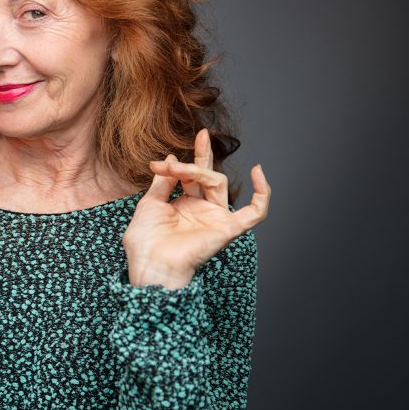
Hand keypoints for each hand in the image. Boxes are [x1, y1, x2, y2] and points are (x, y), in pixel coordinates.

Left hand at [122, 128, 271, 287]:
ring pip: (219, 183)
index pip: (194, 176)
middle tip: (190, 145)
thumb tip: (171, 157)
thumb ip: (164, 181)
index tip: (174, 151)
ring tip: (176, 170)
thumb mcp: (149, 203)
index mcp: (185, 205)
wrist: (150, 264)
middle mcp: (203, 211)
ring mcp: (216, 219)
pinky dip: (263, 193)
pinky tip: (258, 172)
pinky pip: (255, 213)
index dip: (191, 158)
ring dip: (197, 171)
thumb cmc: (145, 242)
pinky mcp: (228, 229)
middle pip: (208, 176)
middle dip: (198, 158)